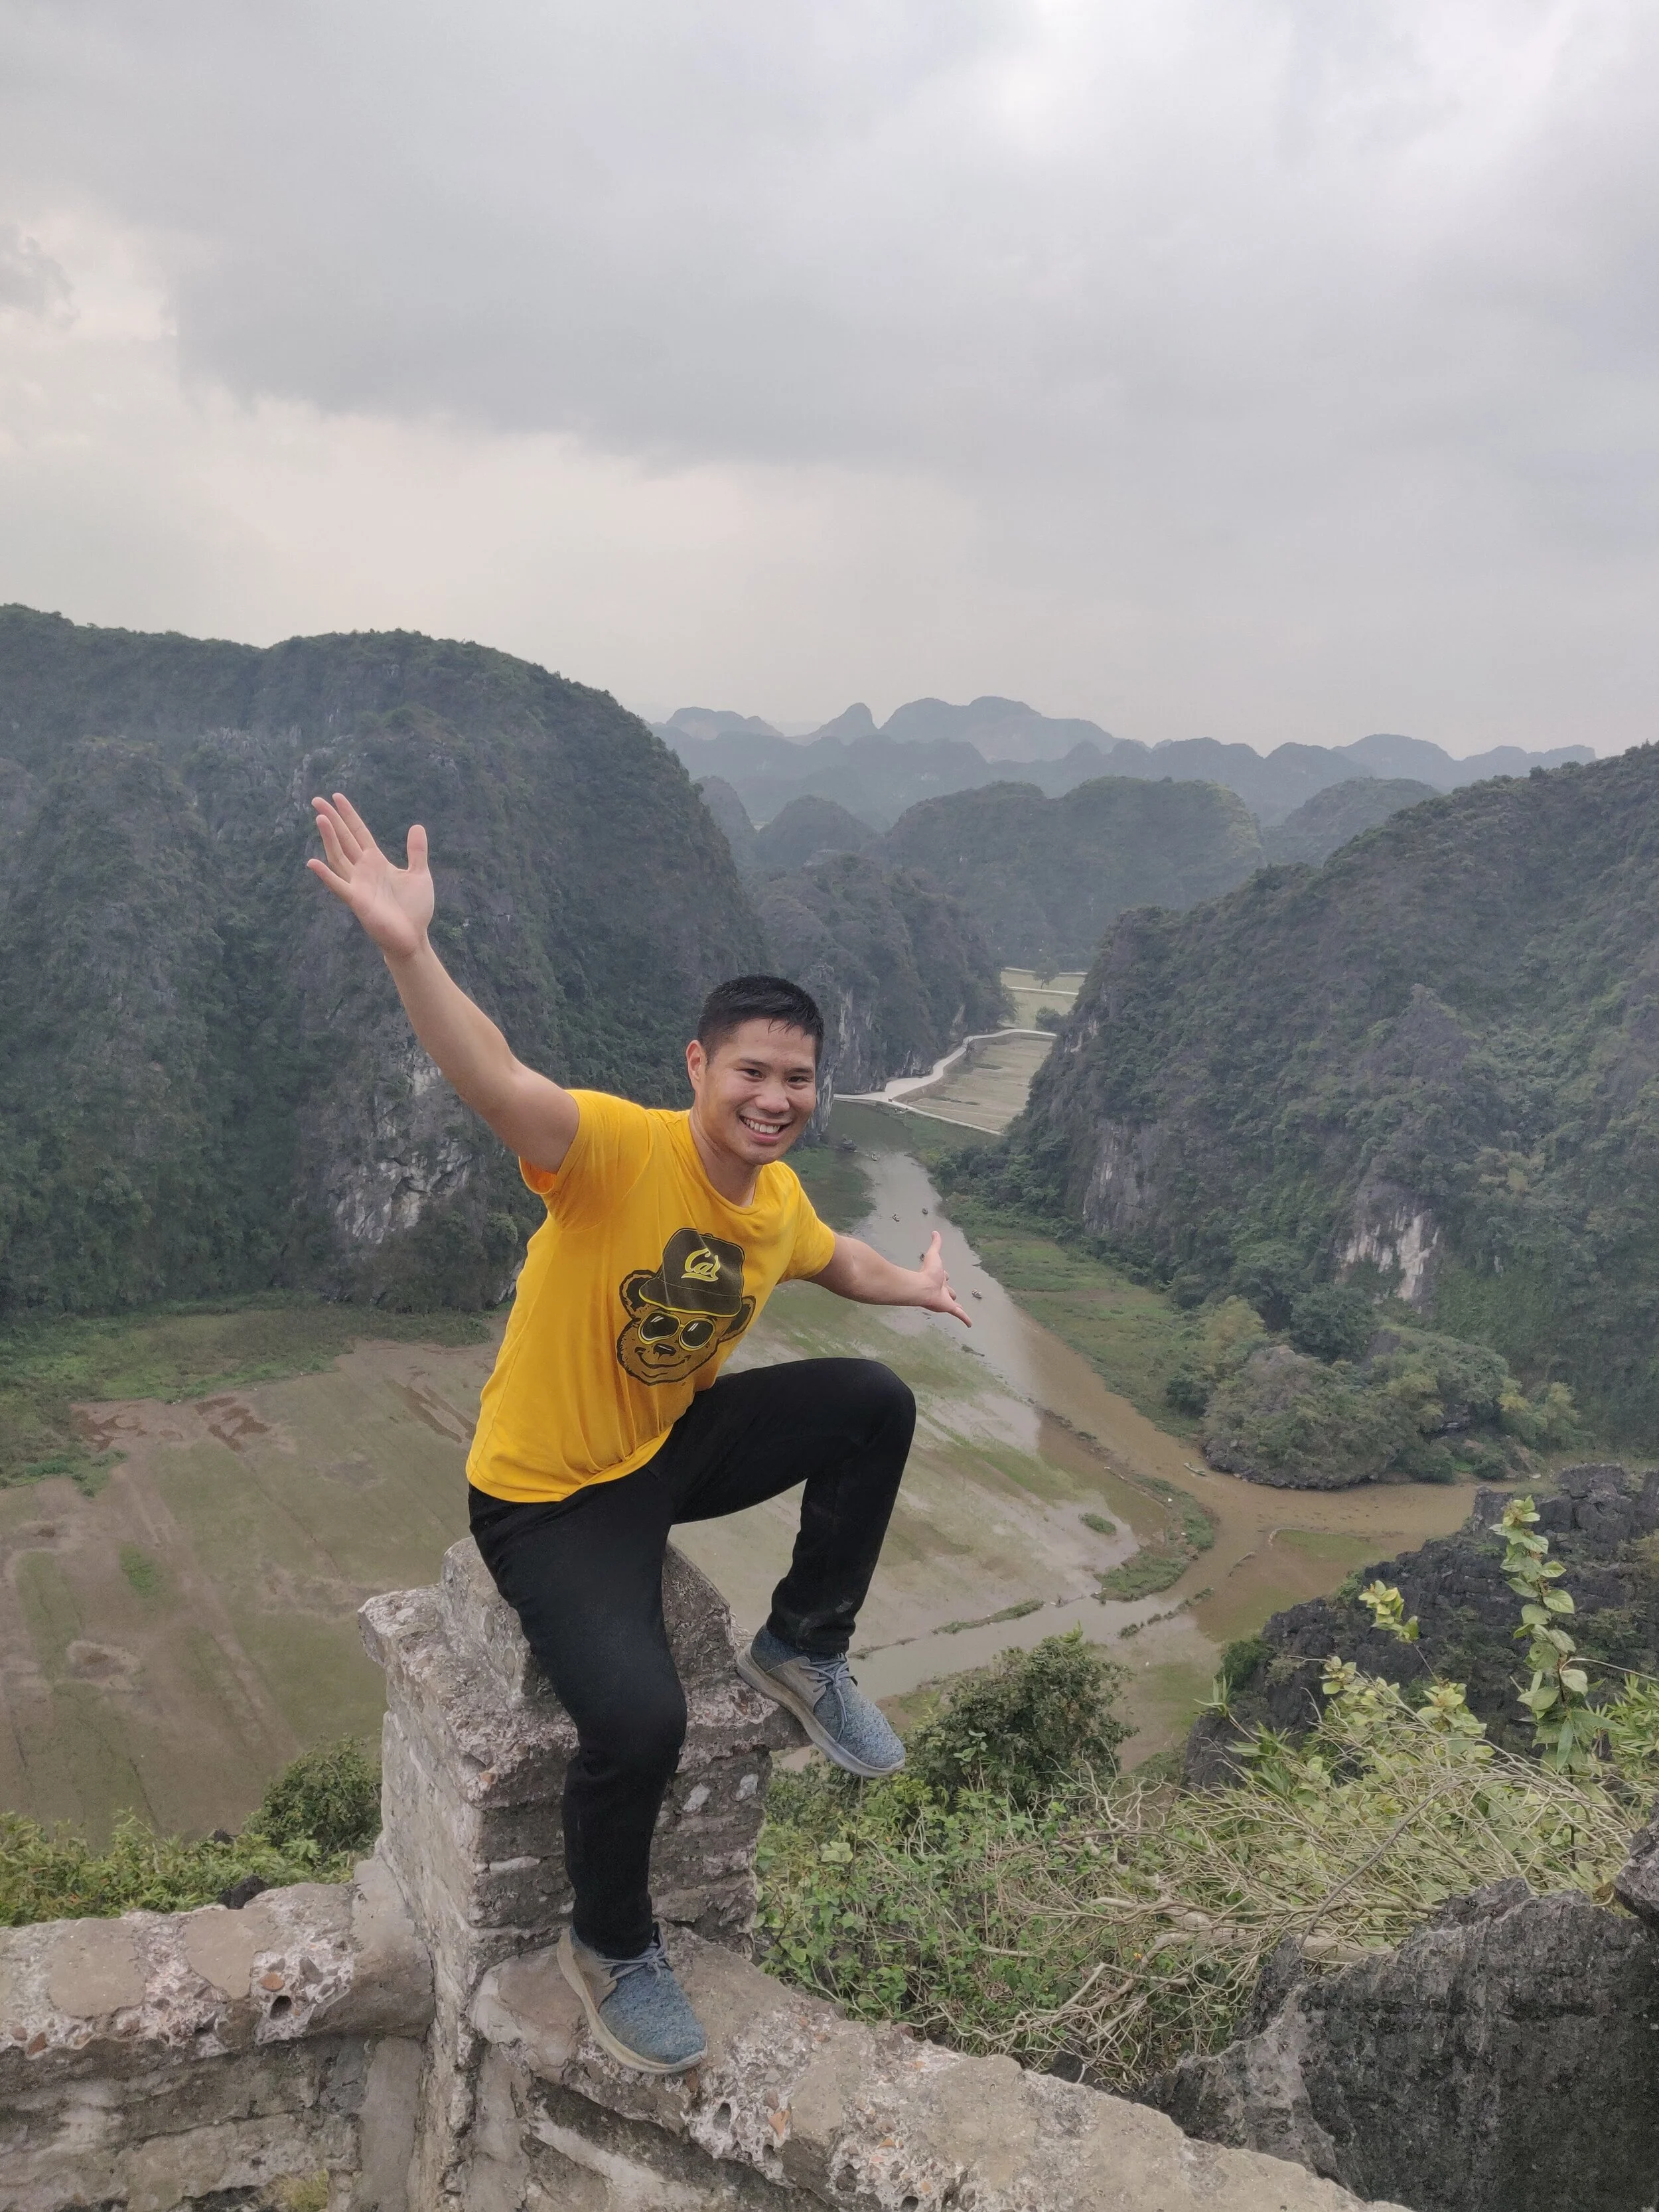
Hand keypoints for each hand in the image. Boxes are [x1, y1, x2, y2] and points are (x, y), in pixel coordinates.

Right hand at [306, 793, 434, 962]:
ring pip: (338, 857)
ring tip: (320, 818)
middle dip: (332, 820)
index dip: (348, 815)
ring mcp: (357, 885)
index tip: (336, 797)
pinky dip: (325, 875)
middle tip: (317, 799)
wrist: (413, 937)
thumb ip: (416, 851)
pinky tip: (312, 862)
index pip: (359, 833)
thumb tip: (417, 826)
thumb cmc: (415, 909)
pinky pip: (338, 886)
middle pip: (344, 840)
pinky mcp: (357, 901)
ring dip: (329, 838)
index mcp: (376, 862)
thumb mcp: (419, 874)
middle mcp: (363, 870)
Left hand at [916, 1231, 970, 1326]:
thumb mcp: (934, 1255)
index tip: (946, 1275)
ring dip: (956, 1307)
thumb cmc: (927, 1272)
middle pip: (949, 1291)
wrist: (922, 1287)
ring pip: (953, 1303)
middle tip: (952, 1294)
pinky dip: (965, 1319)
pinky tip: (969, 1324)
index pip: (944, 1277)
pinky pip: (959, 1314)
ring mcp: (945, 1300)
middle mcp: (941, 1290)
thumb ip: (936, 1244)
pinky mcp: (949, 1308)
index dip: (945, 1276)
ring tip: (959, 1310)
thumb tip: (935, 1232)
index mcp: (938, 1278)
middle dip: (951, 1292)